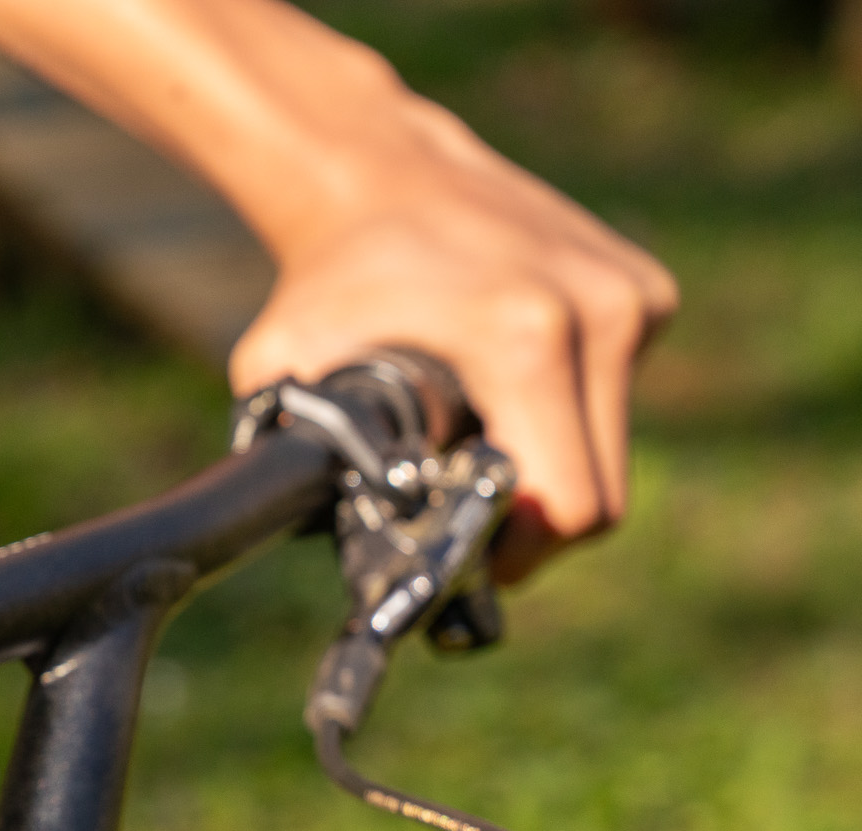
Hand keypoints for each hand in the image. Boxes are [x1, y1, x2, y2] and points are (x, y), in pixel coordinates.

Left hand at [227, 98, 676, 580]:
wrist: (383, 173)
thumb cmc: (327, 278)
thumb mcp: (281, 368)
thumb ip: (291, 455)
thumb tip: (290, 538)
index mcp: (526, 337)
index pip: (568, 502)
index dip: (521, 553)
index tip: (475, 562)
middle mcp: (601, 312)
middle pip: (602, 492)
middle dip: (536, 528)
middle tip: (473, 528)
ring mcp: (633, 295)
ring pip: (611, 446)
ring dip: (553, 468)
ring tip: (482, 448)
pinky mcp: (645, 288)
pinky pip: (615, 394)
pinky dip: (567, 413)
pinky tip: (507, 387)